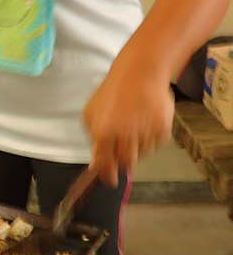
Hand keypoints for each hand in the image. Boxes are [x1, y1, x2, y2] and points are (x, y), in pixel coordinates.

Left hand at [81, 59, 173, 187]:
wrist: (140, 72)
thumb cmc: (111, 92)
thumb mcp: (91, 113)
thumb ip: (92, 139)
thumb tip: (95, 163)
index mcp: (103, 134)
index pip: (106, 167)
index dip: (108, 177)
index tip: (111, 181)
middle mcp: (125, 137)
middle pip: (126, 163)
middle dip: (123, 157)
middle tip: (124, 143)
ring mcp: (145, 134)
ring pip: (142, 154)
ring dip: (137, 146)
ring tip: (135, 124)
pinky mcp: (163, 130)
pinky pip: (156, 144)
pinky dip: (151, 138)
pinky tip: (146, 120)